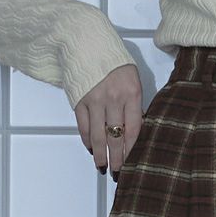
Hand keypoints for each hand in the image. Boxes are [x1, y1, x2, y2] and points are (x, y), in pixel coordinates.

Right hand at [74, 64, 142, 180]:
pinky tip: (91, 148)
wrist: (89, 43)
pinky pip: (83, 126)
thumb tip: (136, 128)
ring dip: (100, 154)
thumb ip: (135, 103)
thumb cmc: (116, 63)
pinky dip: (86, 140)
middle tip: (118, 173)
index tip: (134, 162)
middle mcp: (113, 98)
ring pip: (97, 135)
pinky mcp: (78, 101)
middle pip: (115, 136)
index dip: (133, 148)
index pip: (134, 128)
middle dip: (117, 158)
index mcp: (131, 92)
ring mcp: (94, 100)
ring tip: (103, 167)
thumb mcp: (133, 78)